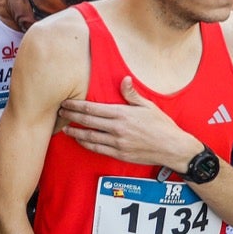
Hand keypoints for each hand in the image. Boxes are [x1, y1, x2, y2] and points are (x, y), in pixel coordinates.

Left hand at [58, 77, 198, 172]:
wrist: (173, 148)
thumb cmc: (162, 125)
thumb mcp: (148, 106)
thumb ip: (131, 94)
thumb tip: (124, 79)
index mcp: (122, 114)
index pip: (92, 108)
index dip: (76, 105)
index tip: (66, 102)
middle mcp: (117, 129)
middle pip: (87, 121)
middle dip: (71, 116)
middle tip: (59, 112)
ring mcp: (117, 143)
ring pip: (89, 137)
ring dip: (75, 132)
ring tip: (64, 128)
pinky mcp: (119, 154)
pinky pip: (98, 149)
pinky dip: (86, 144)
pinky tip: (80, 140)